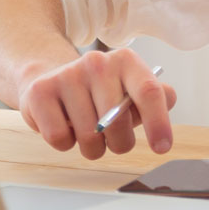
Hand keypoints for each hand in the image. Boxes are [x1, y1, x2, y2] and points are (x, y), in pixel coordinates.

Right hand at [16, 48, 175, 159]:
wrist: (52, 80)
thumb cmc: (101, 93)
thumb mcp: (131, 90)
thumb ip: (157, 96)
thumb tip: (168, 98)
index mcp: (127, 61)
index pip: (149, 92)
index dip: (158, 123)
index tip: (162, 148)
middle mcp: (97, 62)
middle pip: (117, 123)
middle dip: (119, 143)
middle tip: (113, 138)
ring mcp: (67, 75)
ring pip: (88, 136)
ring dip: (92, 146)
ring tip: (87, 131)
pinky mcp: (40, 92)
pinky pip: (59, 138)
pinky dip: (66, 143)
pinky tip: (65, 126)